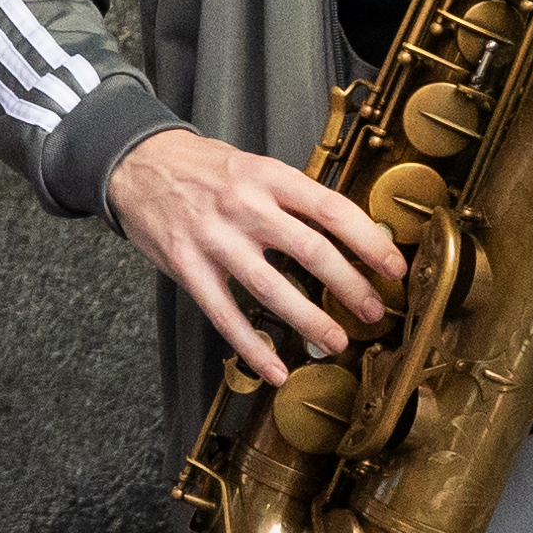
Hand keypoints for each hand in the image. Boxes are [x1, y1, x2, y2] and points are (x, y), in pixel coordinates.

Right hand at [107, 129, 405, 384]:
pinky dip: (252, 347)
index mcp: (268, 176)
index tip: (394, 268)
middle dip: (350, 287)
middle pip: (311, 251)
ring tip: (336, 342)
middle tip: (373, 312)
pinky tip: (274, 369)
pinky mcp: (188, 267)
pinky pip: (225, 315)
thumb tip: (347, 234)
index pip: (331, 209)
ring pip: (271, 288)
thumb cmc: (203, 168)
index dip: (369, 241)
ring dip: (310, 320)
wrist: (137, 163)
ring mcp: (215, 239)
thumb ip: (292, 197)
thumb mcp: (254, 165)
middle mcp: (245, 206)